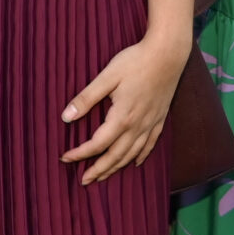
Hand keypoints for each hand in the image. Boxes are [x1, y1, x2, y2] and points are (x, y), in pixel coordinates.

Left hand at [59, 33, 187, 183]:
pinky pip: (150, 145)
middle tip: (83, 181)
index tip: (65, 158)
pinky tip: (134, 163)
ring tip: (103, 176)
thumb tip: (66, 117)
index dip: (80, 153)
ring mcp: (151, 124)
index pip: (97, 144)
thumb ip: (86, 98)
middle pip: (115, 156)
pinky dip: (140, 157)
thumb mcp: (107, 77)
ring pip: (132, 155)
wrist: (168, 53)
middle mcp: (138, 126)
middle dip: (98, 170)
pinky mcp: (160, 119)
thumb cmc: (135, 61)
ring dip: (116, 168)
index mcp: (122, 117)